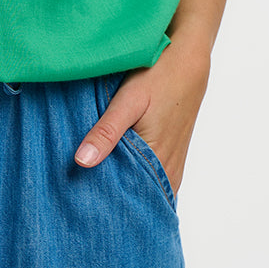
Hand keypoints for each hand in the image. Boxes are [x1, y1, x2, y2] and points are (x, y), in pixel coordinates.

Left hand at [74, 38, 210, 193]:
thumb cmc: (158, 77)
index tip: (80, 207)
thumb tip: (81, 162)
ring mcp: (173, 164)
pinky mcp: (174, 155)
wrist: (187, 60)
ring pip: (147, 190)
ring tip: (95, 192)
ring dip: (125, 190)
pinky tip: (118, 174)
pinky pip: (155, 179)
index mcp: (158, 162)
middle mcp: (169, 170)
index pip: (130, 200)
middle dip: (113, 200)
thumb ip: (105, 132)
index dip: (105, 203)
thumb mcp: (127, 102)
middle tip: (83, 202)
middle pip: (138, 198)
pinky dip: (137, 180)